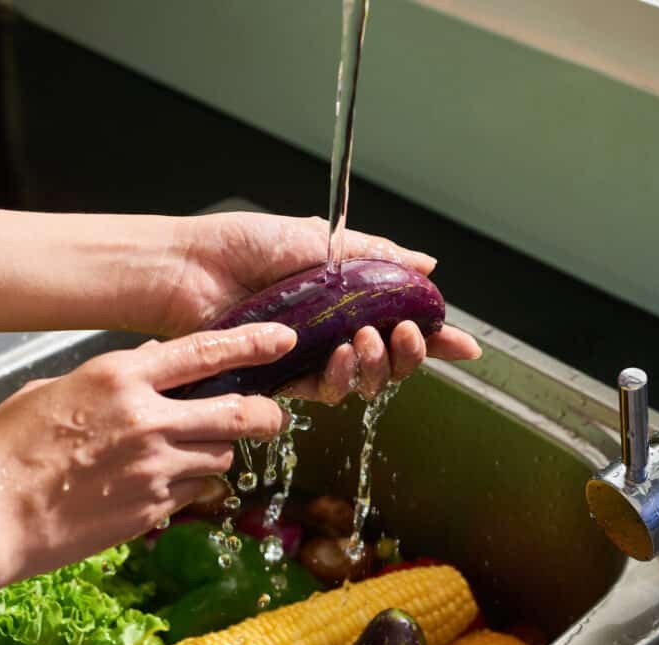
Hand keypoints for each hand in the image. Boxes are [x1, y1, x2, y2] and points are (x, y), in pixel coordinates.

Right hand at [0, 323, 296, 589]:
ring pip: (220, 457)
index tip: (283, 340)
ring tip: (192, 453)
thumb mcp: (54, 388)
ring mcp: (154, 469)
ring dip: (217, 452)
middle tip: (274, 417)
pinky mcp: (151, 510)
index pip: (204, 351)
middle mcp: (149, 420)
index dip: (252, 344)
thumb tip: (154, 360)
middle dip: (266, 415)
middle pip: (237, 413)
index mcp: (120, 377)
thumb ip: (114, 376)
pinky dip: (190, 487)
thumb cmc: (3, 447)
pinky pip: (194, 493)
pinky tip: (161, 485)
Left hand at [131, 212, 480, 402]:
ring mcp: (310, 356)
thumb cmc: (247, 245)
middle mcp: (334, 330)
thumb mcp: (323, 239)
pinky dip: (342, 378)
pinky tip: (341, 355)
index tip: (466, 347)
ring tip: (368, 339)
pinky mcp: (284, 377)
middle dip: (412, 353)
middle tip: (409, 334)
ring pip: (365, 381)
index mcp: (349, 297)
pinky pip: (326, 391)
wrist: (193, 267)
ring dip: (379, 365)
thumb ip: (379, 254)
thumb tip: (430, 264)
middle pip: (393, 360)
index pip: (403, 323)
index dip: (436, 338)